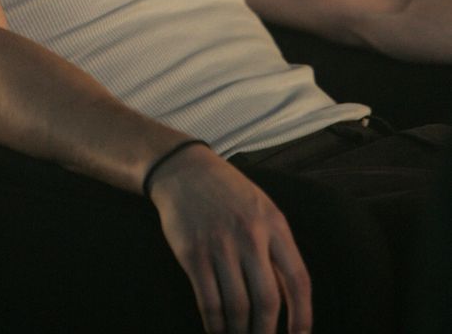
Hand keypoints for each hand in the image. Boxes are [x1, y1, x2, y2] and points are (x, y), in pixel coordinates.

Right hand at [148, 144, 311, 333]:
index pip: (298, 279)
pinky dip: (214, 325)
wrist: (185, 170)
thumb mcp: (262, 209)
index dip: (303, 315)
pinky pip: (208, 301)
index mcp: (274, 224)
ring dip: (239, 333)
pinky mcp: (193, 253)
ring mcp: (219, 244)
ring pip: (237, 306)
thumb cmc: (229, 193)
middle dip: (266, 333)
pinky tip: (217, 332)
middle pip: (267, 300)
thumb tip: (288, 298)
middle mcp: (250, 235)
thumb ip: (276, 248)